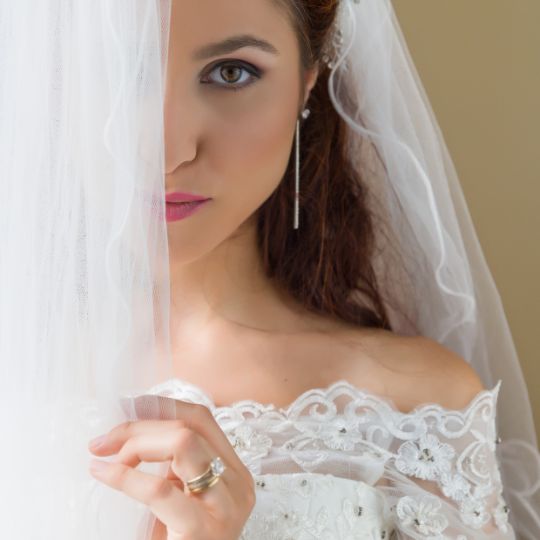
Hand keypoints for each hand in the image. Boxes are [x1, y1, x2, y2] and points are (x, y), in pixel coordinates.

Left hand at [88, 399, 255, 539]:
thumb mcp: (184, 499)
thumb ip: (175, 467)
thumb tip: (132, 428)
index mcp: (234, 472)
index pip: (203, 417)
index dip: (162, 404)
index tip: (126, 408)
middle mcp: (237, 484)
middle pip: (190, 425)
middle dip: (140, 424)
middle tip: (104, 440)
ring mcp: (225, 507)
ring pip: (182, 442)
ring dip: (136, 443)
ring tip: (108, 460)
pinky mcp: (202, 532)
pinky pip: (159, 488)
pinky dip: (124, 475)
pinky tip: (102, 473)